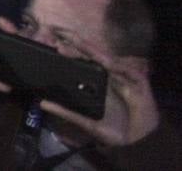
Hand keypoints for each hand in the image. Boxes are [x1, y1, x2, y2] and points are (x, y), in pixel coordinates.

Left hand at [38, 30, 158, 146]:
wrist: (138, 144)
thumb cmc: (115, 132)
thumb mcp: (87, 123)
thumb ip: (66, 112)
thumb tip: (41, 103)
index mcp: (97, 83)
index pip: (83, 63)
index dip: (71, 53)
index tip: (55, 46)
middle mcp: (110, 77)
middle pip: (94, 58)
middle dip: (80, 46)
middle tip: (63, 36)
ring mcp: (125, 78)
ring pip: (109, 60)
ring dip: (95, 51)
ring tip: (79, 42)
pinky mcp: (140, 83)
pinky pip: (129, 71)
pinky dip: (118, 66)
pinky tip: (107, 62)